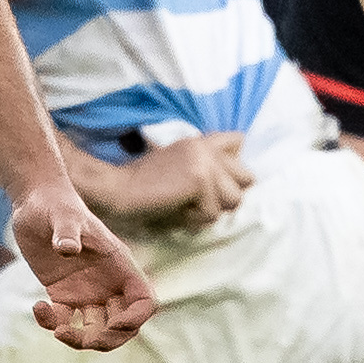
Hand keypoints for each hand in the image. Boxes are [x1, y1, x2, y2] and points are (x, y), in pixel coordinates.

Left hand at [8, 183, 157, 350]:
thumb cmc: (53, 203)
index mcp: (119, 264)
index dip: (134, 319)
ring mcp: (87, 291)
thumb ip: (67, 230)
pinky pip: (66, 321)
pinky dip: (53, 324)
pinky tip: (37, 307)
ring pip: (96, 329)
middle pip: (123, 324)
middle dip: (107, 339)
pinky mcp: (63, 294)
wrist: (34, 201)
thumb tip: (67, 249)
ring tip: (57, 329)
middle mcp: (108, 282)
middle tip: (81, 339)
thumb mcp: (62, 214)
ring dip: (80, 338)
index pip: (144, 301)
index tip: (113, 325)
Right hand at [87, 132, 254, 226]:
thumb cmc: (143, 188)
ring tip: (182, 206)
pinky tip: (173, 211)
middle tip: (196, 200)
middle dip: (226, 196)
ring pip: (233, 201)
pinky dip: (193, 220)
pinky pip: (212, 214)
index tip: (212, 182)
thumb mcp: (177, 168)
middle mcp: (206, 147)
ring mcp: (204, 162)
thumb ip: (205, 165)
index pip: (238, 142)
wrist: (116, 190)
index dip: (233, 168)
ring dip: (209, 212)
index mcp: (200, 142)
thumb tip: (242, 174)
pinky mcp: (199, 180)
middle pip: (247, 179)